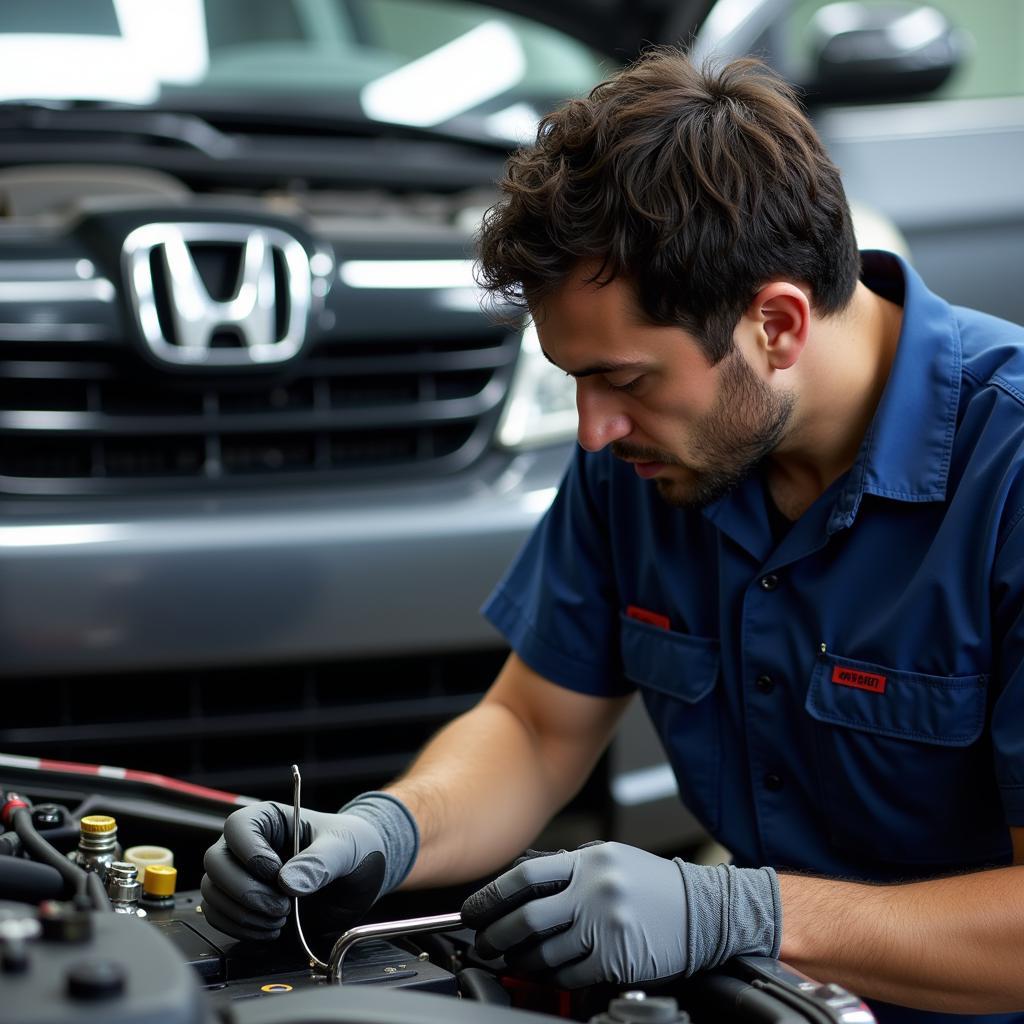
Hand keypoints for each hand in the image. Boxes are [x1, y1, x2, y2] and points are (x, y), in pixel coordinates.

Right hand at [200, 802, 389, 940]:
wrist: (359, 877)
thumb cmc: (352, 848)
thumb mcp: (345, 847)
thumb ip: (321, 861)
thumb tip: (289, 882)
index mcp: (270, 819)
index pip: (237, 826)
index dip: (250, 852)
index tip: (276, 873)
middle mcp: (248, 846)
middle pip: (215, 863)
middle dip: (245, 891)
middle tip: (282, 906)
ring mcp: (242, 876)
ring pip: (213, 893)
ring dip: (243, 914)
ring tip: (281, 918)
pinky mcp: (242, 905)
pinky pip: (219, 917)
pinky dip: (241, 928)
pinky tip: (271, 930)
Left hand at [461, 842, 780, 988]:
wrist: (705, 911)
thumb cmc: (656, 886)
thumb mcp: (612, 859)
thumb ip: (571, 869)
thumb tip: (524, 887)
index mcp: (590, 860)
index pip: (527, 876)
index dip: (493, 895)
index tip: (475, 909)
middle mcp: (595, 889)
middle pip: (528, 917)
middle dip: (497, 934)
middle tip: (484, 943)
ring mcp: (606, 925)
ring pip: (545, 950)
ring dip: (522, 960)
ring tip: (513, 961)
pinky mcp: (616, 957)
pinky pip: (570, 973)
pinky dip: (552, 976)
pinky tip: (545, 973)